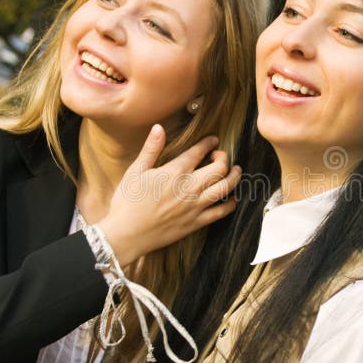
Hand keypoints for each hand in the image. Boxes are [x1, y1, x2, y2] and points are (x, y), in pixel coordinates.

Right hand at [98, 124, 240, 264]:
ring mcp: (195, 206)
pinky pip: (221, 212)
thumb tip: (159, 127)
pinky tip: (232, 199)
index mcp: (174, 172)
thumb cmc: (127, 202)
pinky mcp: (196, 222)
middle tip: (221, 155)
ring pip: (226, 188)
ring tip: (236, 171)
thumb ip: (151, 149)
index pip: (199, 151)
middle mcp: (189, 187)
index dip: (209, 142)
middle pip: (220, 168)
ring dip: (235, 176)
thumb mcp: (135, 171)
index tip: (213, 139)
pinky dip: (231, 204)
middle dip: (224, 157)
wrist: (126, 235)